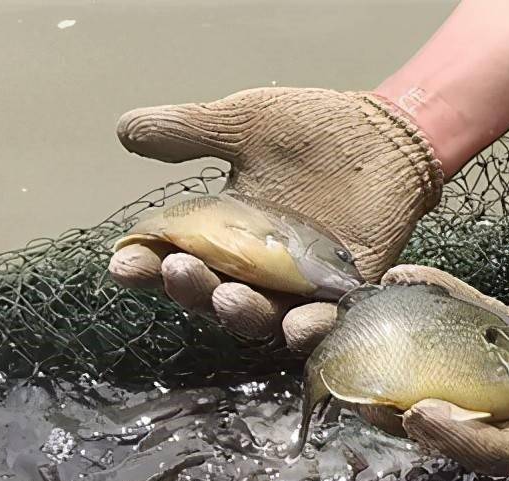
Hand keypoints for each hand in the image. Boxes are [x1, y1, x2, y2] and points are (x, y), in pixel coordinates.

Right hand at [108, 87, 441, 349]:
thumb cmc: (309, 129)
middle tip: (178, 269)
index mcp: (218, 235)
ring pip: (262, 317)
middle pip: (210, 295)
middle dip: (190, 289)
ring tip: (228, 301)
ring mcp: (299, 286)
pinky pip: (327, 322)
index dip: (145, 265)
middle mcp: (253, 270)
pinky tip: (297, 328)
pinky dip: (312, 328)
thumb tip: (125, 131)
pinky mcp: (346, 291)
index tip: (124, 262)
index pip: (170, 259)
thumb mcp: (241, 123)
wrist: (384, 133)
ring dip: (241, 314)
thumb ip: (187, 131)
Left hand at [377, 258, 508, 480]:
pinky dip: (438, 295)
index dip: (452, 436)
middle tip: (370, 396)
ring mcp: (505, 369)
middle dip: (410, 409)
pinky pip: (467, 314)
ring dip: (409, 360)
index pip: (487, 448)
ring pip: (451, 368)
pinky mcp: (506, 328)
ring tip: (365, 350)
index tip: (419, 415)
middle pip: (455, 415)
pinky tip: (404, 279)